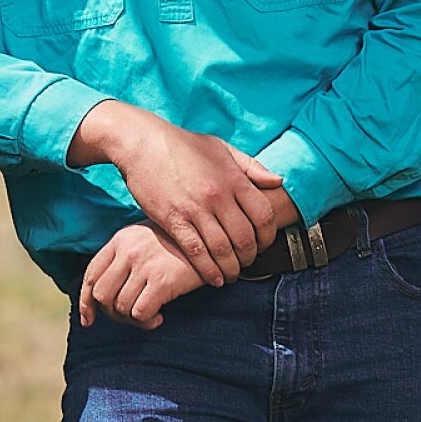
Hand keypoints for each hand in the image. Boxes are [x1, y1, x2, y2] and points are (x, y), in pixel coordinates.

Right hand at [68, 102, 287, 285]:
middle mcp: (218, 196)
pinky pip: (196, 252)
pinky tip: (213, 278)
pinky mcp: (173, 220)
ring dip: (231, 268)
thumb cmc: (183, 144)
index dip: (268, 236)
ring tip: (231, 274)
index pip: (264, 216)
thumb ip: (252, 166)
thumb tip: (278, 182)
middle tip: (247, 262)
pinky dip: (208, 270)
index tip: (263, 244)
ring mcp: (195, 209)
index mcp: (233, 179)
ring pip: (222, 250)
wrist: (142, 143)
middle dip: (250, 256)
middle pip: (245, 238)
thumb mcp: (221, 147)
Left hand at [78, 223, 205, 328]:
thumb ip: (124, 258)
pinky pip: (140, 312)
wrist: (213, 238)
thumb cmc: (179, 244)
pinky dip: (146, 322)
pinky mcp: (163, 281)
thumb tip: (104, 295)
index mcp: (120, 240)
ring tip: (149, 317)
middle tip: (130, 317)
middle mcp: (128, 251)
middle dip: (112, 314)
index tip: (90, 320)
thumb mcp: (146, 239)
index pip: (91, 275)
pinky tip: (158, 318)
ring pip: (120, 307)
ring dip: (132, 320)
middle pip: (101, 295)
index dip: (86, 302)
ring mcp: (144, 265)